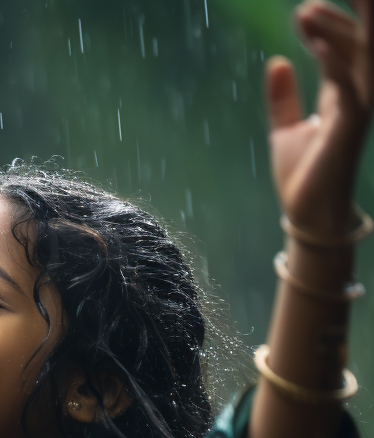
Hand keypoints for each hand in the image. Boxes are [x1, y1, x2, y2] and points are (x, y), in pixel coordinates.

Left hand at [266, 0, 373, 233]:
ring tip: (308, 7)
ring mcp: (358, 110)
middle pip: (362, 42)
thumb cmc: (303, 175)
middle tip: (311, 1)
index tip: (303, 10)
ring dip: (337, 28)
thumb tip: (277, 63)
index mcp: (344, 93)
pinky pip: (347, 86)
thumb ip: (283, 99)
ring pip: (359, 56)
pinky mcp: (349, 128)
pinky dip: (332, 60)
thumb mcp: (286, 131)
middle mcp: (357, 95)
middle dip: (352, 13)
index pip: (344, 47)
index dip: (328, 25)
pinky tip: (316, 41)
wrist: (306, 215)